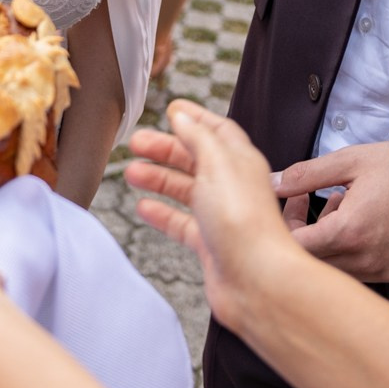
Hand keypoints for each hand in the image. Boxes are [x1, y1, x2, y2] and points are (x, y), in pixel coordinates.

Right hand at [126, 99, 309, 322]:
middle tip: (136, 142)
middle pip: (195, 159)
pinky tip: (144, 207)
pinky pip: (181, 223)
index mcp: (240, 160)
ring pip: (185, 190)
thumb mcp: (218, 163)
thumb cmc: (244, 221)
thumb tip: (183, 116)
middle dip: (166, 148)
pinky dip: (162, 213)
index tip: (172, 108)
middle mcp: (233, 186)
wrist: (257, 279)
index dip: (194, 118)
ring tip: (131, 172)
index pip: (216, 130)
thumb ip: (198, 137)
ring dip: (159, 179)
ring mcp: (221, 216)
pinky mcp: (210, 244)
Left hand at [272, 141, 388, 282]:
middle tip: (306, 200)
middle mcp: (364, 260)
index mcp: (349, 232)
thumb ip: (305, 175)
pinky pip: (357, 271)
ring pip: (332, 269)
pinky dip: (347, 251)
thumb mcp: (351, 161)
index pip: (293, 247)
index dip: (282, 226)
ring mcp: (382, 271)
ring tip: (338, 206)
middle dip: (299, 233)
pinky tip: (359, 222)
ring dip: (324, 242)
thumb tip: (271, 183)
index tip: (289, 202)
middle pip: (310, 262)